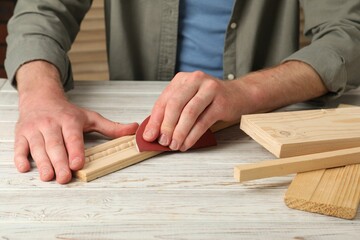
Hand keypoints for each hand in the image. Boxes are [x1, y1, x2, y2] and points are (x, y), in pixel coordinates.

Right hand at [14, 61, 137, 183]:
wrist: (41, 98)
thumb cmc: (67, 112)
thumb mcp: (90, 117)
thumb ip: (111, 127)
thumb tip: (134, 129)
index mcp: (69, 120)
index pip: (73, 137)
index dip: (75, 151)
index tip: (78, 164)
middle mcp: (51, 124)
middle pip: (55, 145)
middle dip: (59, 162)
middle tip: (64, 178)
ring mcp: (34, 129)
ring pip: (38, 148)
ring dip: (42, 163)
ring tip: (49, 177)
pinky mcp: (21, 135)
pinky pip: (19, 147)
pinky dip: (20, 158)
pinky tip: (26, 168)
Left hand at [143, 71, 244, 150]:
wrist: (240, 94)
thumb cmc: (211, 99)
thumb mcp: (189, 99)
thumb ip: (172, 112)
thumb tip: (155, 132)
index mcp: (182, 79)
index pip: (164, 100)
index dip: (155, 120)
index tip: (149, 136)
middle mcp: (195, 80)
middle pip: (175, 104)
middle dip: (166, 126)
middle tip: (162, 141)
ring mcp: (210, 90)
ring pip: (189, 113)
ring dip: (179, 132)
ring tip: (174, 145)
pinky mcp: (221, 102)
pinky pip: (203, 122)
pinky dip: (192, 135)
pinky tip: (187, 144)